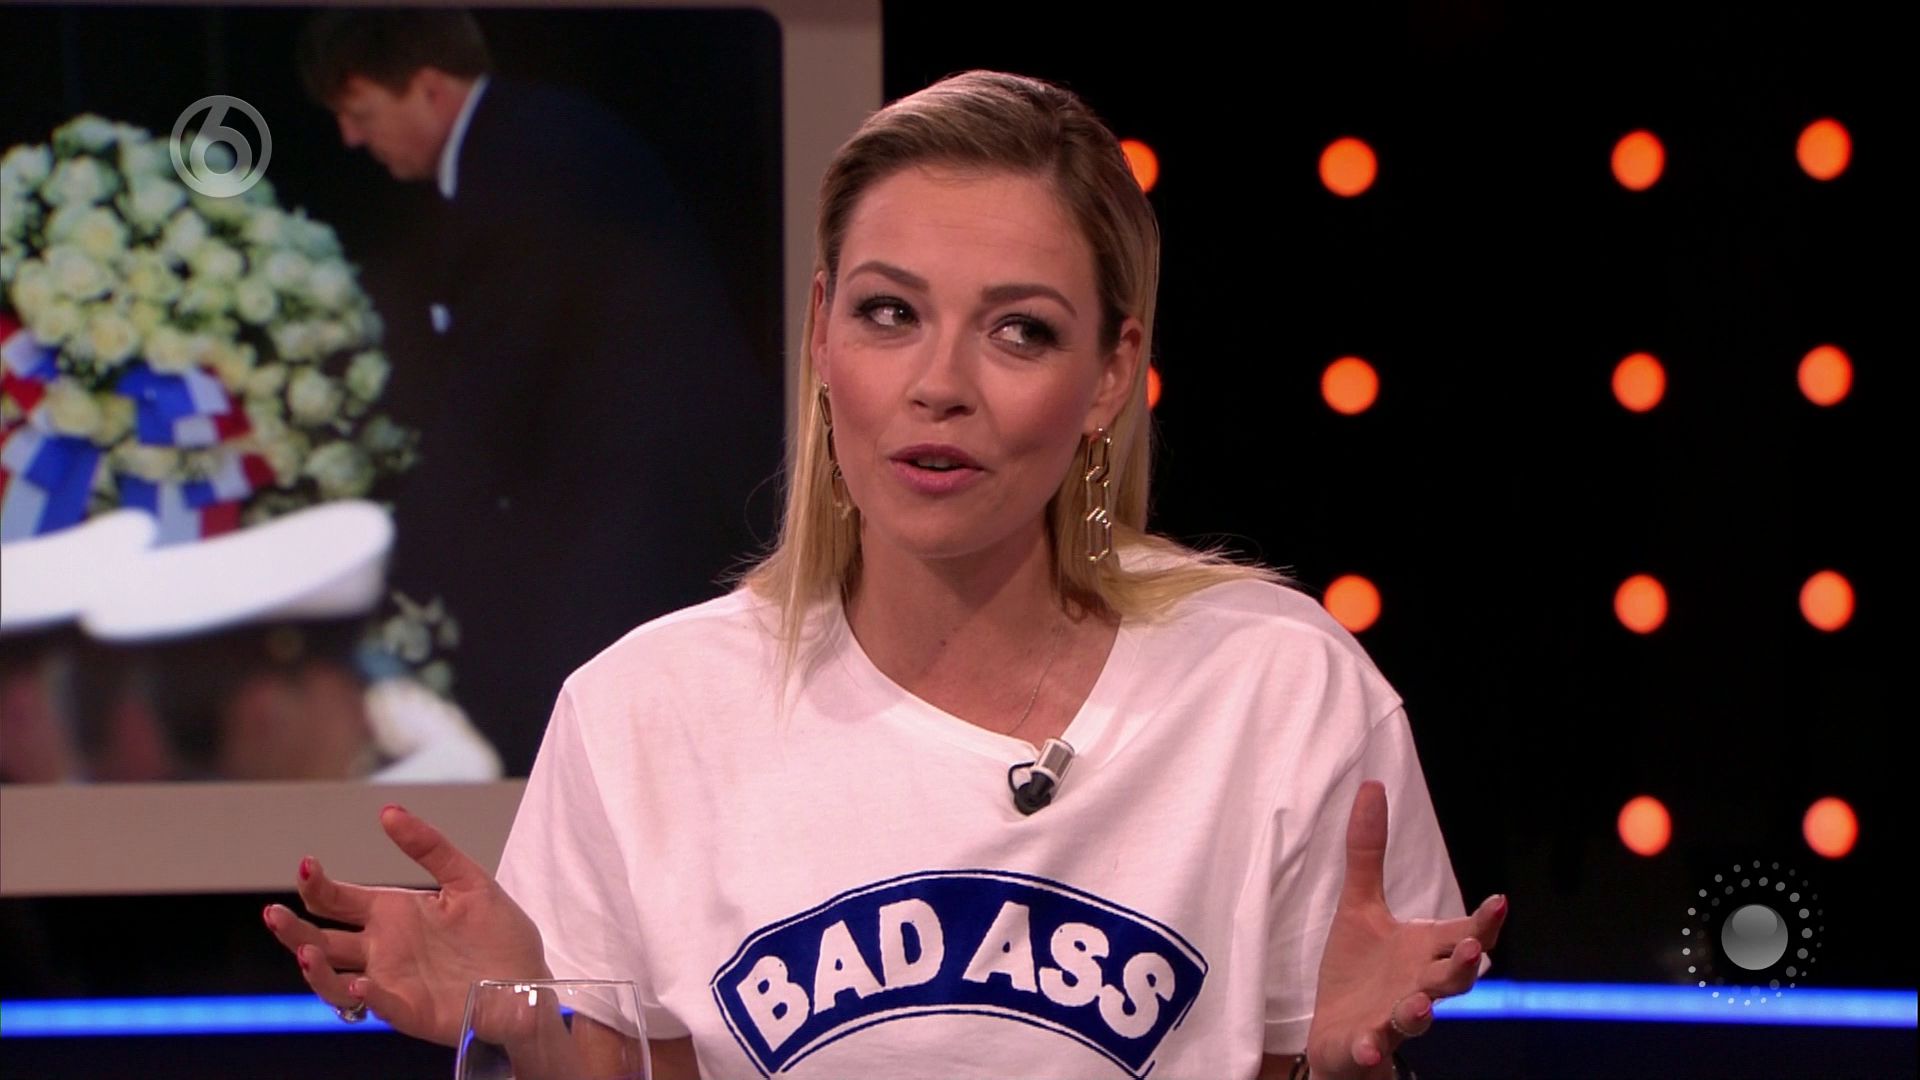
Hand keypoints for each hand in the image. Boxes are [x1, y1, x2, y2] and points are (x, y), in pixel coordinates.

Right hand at [262, 804, 550, 1046]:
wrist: (531, 982)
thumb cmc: (500, 935)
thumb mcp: (469, 881)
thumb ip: (430, 847)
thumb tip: (388, 811)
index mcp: (392, 914)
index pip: (337, 900)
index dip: (316, 885)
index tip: (306, 865)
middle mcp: (382, 949)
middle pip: (321, 940)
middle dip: (294, 929)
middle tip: (274, 913)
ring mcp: (391, 982)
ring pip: (333, 981)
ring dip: (315, 969)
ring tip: (308, 951)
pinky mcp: (410, 1011)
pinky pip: (377, 1006)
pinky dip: (365, 996)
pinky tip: (360, 983)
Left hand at [1304, 780, 1506, 1079]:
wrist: (1337, 1034)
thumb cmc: (1360, 972)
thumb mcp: (1360, 907)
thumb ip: (1368, 852)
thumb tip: (1372, 785)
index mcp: (1424, 953)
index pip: (1463, 936)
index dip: (1483, 923)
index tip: (1499, 901)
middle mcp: (1418, 987)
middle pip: (1451, 980)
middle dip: (1462, 967)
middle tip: (1470, 952)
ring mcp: (1393, 1020)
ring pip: (1416, 1018)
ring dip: (1419, 1012)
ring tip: (1417, 1005)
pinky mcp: (1364, 1046)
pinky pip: (1372, 1050)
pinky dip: (1372, 1050)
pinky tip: (1370, 1046)